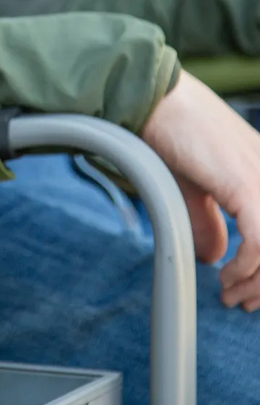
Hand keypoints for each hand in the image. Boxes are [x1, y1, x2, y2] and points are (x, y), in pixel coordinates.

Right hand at [141, 70, 259, 310]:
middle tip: (242, 303)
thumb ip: (206, 221)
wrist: (155, 101)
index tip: (247, 292)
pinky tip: (225, 276)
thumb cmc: (170, 134)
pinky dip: (247, 268)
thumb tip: (213, 257)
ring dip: (258, 283)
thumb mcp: (191, 186)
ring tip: (232, 296)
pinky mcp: (245, 184)